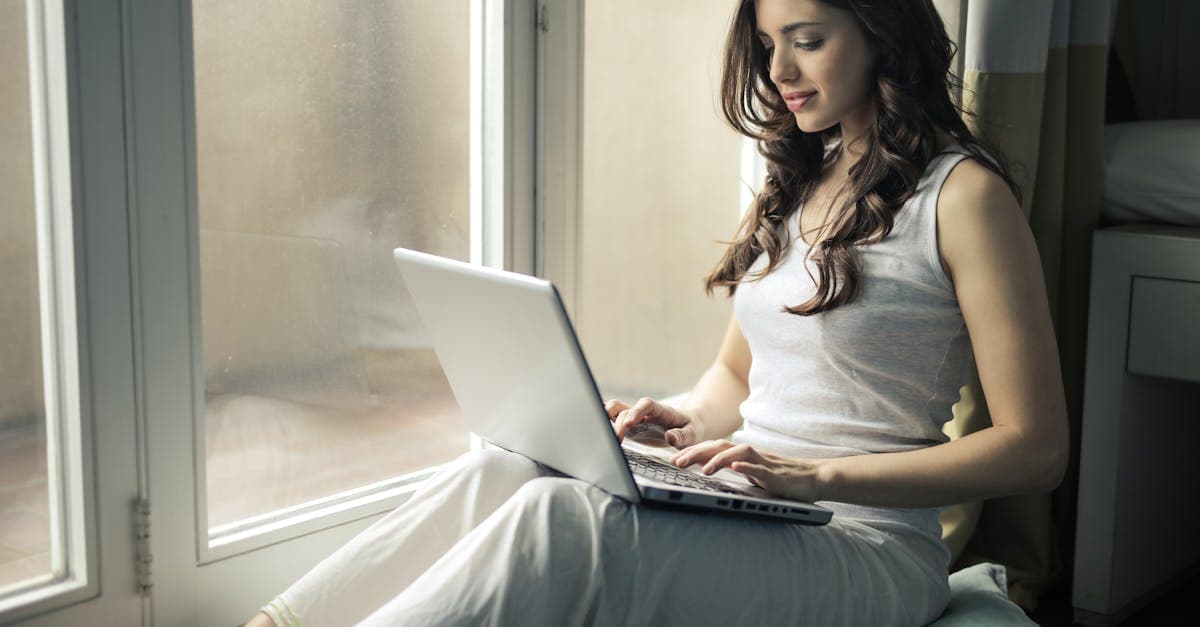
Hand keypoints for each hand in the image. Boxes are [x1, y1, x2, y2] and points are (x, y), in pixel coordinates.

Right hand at [605, 397, 701, 447]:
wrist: (687, 427)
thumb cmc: (690, 429)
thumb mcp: (692, 434)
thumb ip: (682, 436)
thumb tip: (670, 437)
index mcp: (660, 410)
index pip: (646, 405)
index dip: (636, 412)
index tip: (629, 423)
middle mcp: (644, 412)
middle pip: (625, 409)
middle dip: (618, 423)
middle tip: (616, 440)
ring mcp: (635, 418)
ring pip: (614, 411)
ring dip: (607, 421)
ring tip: (606, 438)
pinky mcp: (629, 426)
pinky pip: (613, 419)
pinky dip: (603, 420)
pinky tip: (595, 429)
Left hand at [669, 439, 822, 501]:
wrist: (812, 477)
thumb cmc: (780, 477)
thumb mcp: (751, 473)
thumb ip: (734, 469)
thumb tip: (708, 470)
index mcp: (742, 454)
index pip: (713, 448)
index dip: (692, 451)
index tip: (673, 458)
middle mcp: (750, 453)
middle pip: (719, 446)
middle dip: (696, 453)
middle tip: (676, 463)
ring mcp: (763, 461)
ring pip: (737, 453)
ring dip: (718, 459)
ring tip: (703, 470)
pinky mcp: (775, 473)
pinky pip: (759, 468)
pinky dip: (747, 467)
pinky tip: (735, 468)